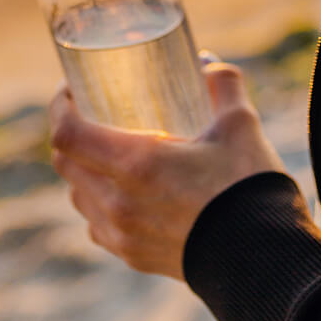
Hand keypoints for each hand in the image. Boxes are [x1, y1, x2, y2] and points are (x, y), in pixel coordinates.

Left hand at [49, 59, 286, 278]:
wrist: (260, 256)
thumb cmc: (247, 185)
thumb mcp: (239, 123)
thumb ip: (222, 83)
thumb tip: (208, 64)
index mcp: (137, 164)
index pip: (68, 134)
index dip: (60, 106)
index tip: (71, 88)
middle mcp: (118, 202)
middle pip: (66, 163)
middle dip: (71, 132)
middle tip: (91, 112)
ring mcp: (122, 234)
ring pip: (78, 195)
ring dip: (84, 168)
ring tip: (109, 150)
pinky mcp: (132, 256)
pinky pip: (97, 224)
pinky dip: (100, 201)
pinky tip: (125, 191)